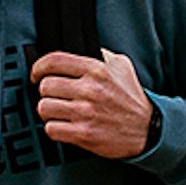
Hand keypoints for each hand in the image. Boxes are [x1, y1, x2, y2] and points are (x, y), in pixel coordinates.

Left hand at [31, 49, 153, 159]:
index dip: (38, 67)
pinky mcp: (84, 133)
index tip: (36, 74)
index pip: (54, 61)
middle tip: (55, 97)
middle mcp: (90, 90)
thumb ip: (99, 55)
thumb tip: (77, 51)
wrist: (148, 129)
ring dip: (49, 112)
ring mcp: (86, 112)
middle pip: (45, 86)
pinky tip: (64, 126)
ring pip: (44, 108)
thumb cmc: (133, 98)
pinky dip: (54, 129)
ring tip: (59, 113)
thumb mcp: (122, 66)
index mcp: (97, 70)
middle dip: (47, 93)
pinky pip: (51, 129)